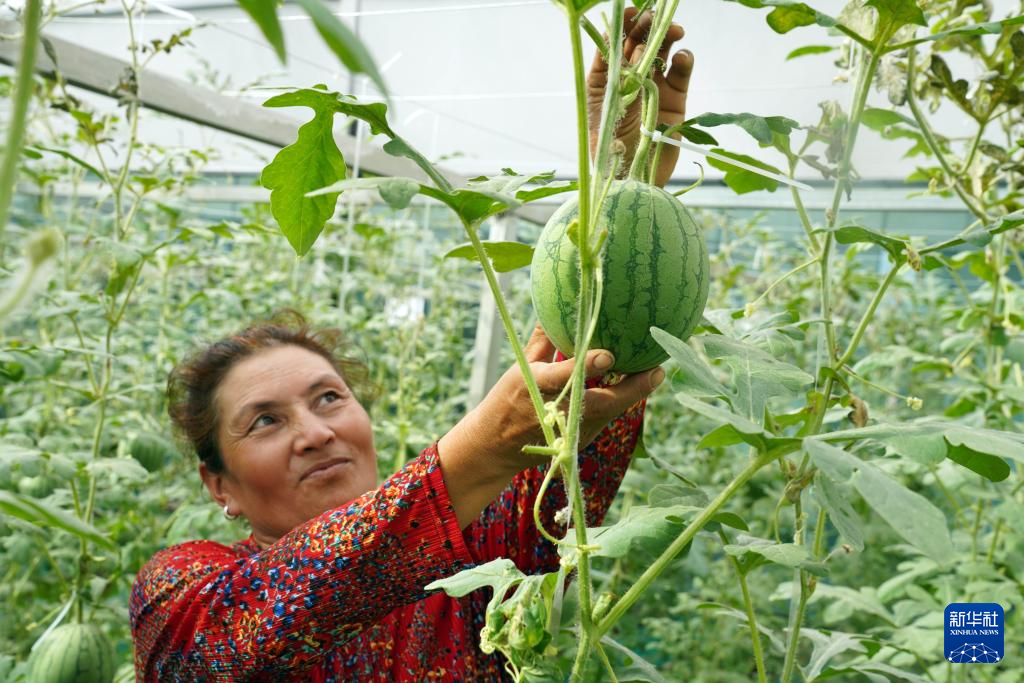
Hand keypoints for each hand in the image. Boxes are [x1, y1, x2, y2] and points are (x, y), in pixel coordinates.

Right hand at [437, 326, 663, 526]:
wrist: (496, 446)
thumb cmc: (507, 398)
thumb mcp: (521, 366)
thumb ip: (543, 340)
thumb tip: (554, 307)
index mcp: (538, 387)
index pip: (565, 377)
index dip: (587, 366)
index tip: (609, 355)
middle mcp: (557, 412)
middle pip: (602, 404)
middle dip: (632, 389)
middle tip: (656, 370)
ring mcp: (570, 431)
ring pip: (610, 412)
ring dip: (632, 393)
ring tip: (654, 372)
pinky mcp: (578, 440)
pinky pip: (605, 418)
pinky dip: (619, 401)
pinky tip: (636, 384)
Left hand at [587, 7, 693, 187]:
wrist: (632, 181)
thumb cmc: (608, 150)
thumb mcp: (602, 107)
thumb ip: (613, 74)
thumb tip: (625, 43)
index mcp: (605, 80)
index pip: (614, 44)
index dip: (622, 26)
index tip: (632, 12)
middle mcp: (629, 81)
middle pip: (640, 44)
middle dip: (647, 27)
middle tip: (655, 18)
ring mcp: (653, 89)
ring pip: (663, 53)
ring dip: (669, 38)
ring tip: (676, 33)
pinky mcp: (675, 101)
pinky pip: (681, 74)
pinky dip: (684, 61)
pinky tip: (683, 58)